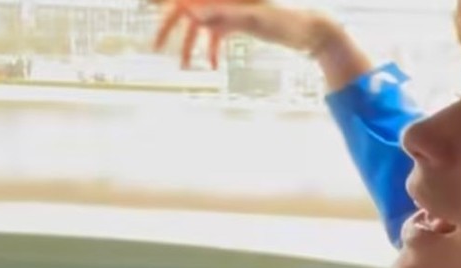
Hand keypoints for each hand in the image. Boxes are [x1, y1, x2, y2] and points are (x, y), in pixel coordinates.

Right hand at [153, 0, 339, 69]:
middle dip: (170, 27)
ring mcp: (231, 7)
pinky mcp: (239, 21)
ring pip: (202, 25)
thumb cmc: (288, 19)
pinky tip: (211, 68)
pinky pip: (218, 34)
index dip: (167, 6)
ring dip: (192, 46)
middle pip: (188, 8)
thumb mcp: (255, 18)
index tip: (147, 9)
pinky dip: (212, 49)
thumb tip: (192, 15)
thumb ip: (224, 14)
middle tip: (156, 48)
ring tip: (184, 68)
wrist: (313, 31)